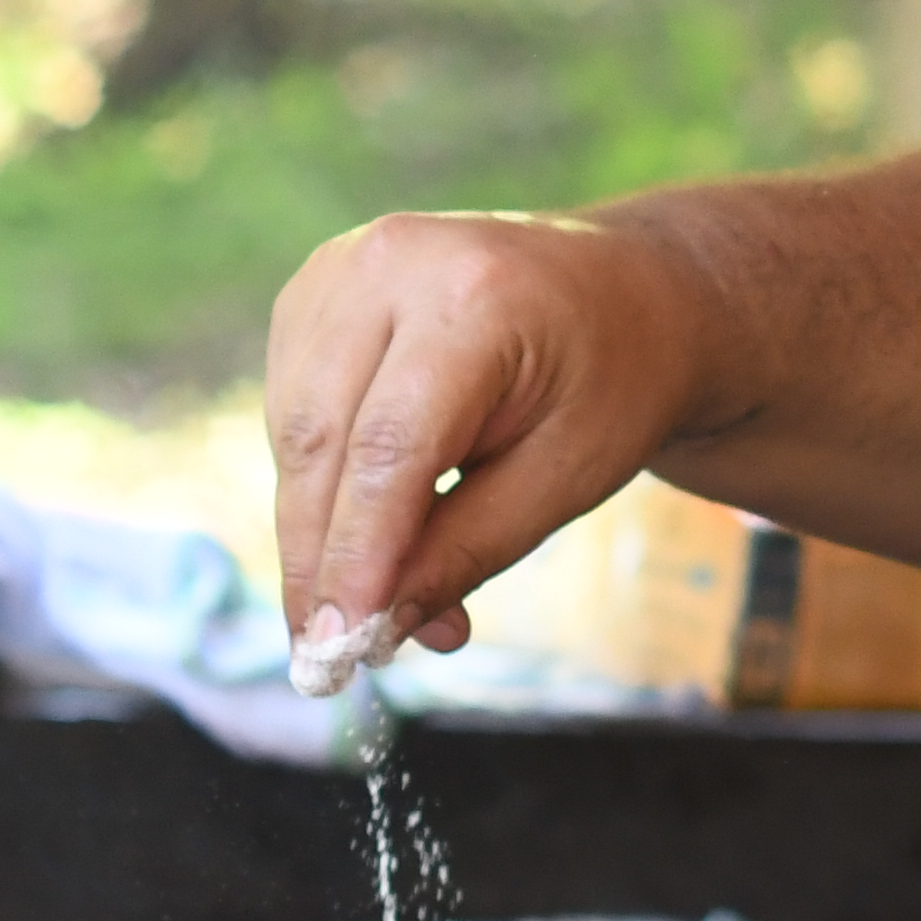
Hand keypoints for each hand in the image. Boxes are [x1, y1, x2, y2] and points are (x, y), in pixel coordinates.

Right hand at [263, 209, 709, 673]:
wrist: (628, 288)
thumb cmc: (614, 381)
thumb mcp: (568, 477)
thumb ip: (468, 549)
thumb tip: (375, 628)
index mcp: (476, 295)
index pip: (388, 448)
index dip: (354, 556)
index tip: (335, 648)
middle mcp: (394, 262)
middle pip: (320, 438)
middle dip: (319, 560)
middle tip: (328, 658)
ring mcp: (345, 264)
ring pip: (291, 429)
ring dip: (313, 530)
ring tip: (369, 606)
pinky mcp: (319, 288)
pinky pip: (292, 406)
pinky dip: (316, 481)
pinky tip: (368, 524)